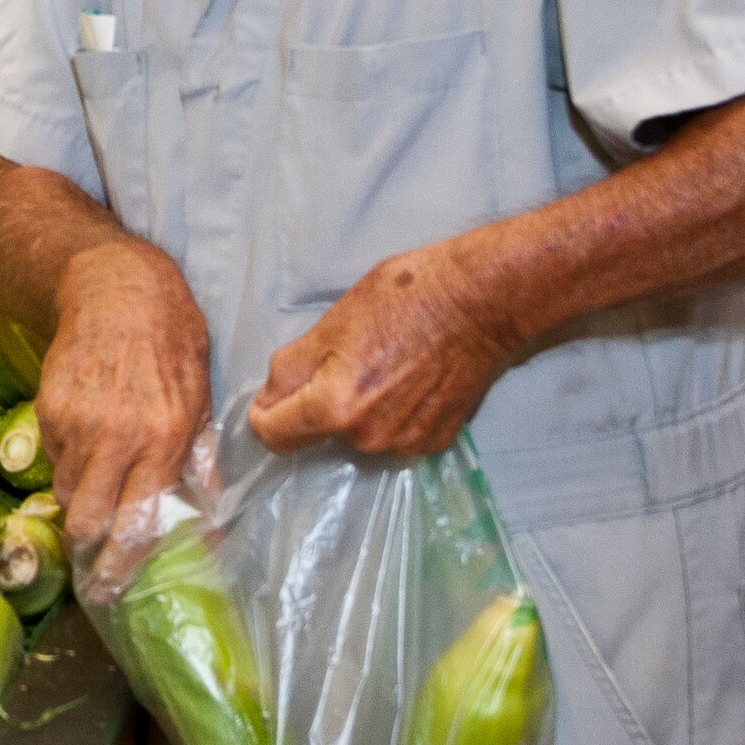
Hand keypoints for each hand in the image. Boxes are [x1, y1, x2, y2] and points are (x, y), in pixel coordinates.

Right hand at [37, 239, 210, 594]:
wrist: (117, 289)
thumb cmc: (172, 342)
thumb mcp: (202, 399)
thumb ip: (201, 462)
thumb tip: (207, 521)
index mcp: (163, 439)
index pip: (138, 521)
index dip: (122, 564)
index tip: (112, 590)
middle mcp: (117, 437)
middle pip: (86, 520)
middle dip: (88, 548)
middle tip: (93, 562)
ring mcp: (76, 423)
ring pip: (65, 491)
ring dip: (79, 500)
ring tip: (96, 484)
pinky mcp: (48, 407)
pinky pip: (51, 457)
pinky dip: (67, 461)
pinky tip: (86, 437)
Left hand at [249, 242, 505, 457]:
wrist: (480, 303)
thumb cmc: (405, 300)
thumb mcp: (332, 323)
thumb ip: (290, 369)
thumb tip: (266, 400)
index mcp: (334, 407)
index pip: (273, 436)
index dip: (265, 414)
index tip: (274, 396)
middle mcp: (367, 439)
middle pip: (317, 435)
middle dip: (318, 405)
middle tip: (344, 360)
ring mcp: (404, 445)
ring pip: (356, 437)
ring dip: (357, 412)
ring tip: (382, 368)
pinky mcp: (434, 443)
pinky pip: (392, 436)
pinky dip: (391, 416)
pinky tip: (409, 382)